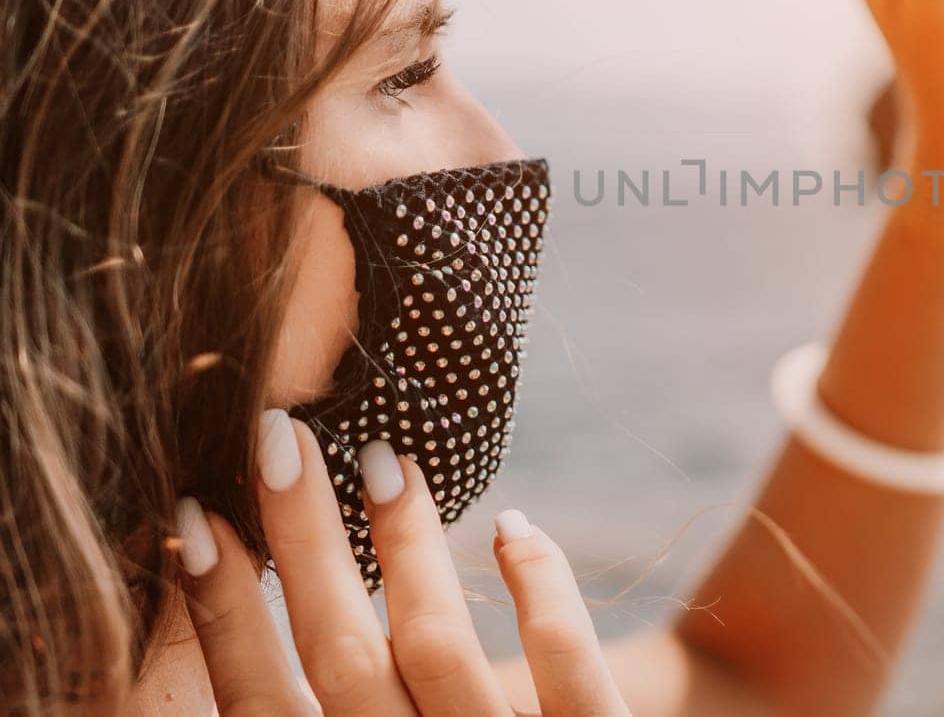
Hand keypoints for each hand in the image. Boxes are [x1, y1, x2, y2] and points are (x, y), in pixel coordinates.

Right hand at [176, 413, 628, 715]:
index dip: (222, 613)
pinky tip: (515, 524)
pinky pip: (568, 668)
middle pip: (341, 658)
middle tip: (282, 434)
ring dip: (406, 545)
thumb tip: (266, 649)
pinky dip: (541, 588)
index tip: (196, 513)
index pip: (264, 706)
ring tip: (388, 459)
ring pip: (438, 648)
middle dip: (303, 542)